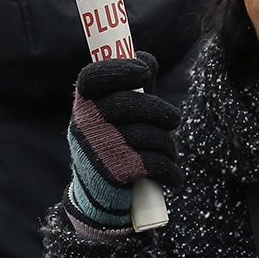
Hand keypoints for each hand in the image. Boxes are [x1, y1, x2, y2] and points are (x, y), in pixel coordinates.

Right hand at [64, 53, 180, 232]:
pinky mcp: (115, 173)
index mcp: (84, 105)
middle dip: (159, 111)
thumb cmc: (113, 143)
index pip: (93, 78)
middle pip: (129, 104)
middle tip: (174, 119)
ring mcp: (99, 149)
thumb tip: (146, 59)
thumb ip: (132, 85)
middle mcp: (85, 125)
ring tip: (167, 151)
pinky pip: (155, 163)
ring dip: (166, 145)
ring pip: (148, 135)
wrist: (97, 198)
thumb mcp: (117, 112)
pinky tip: (171, 175)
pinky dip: (169, 170)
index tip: (144, 71)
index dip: (119, 69)